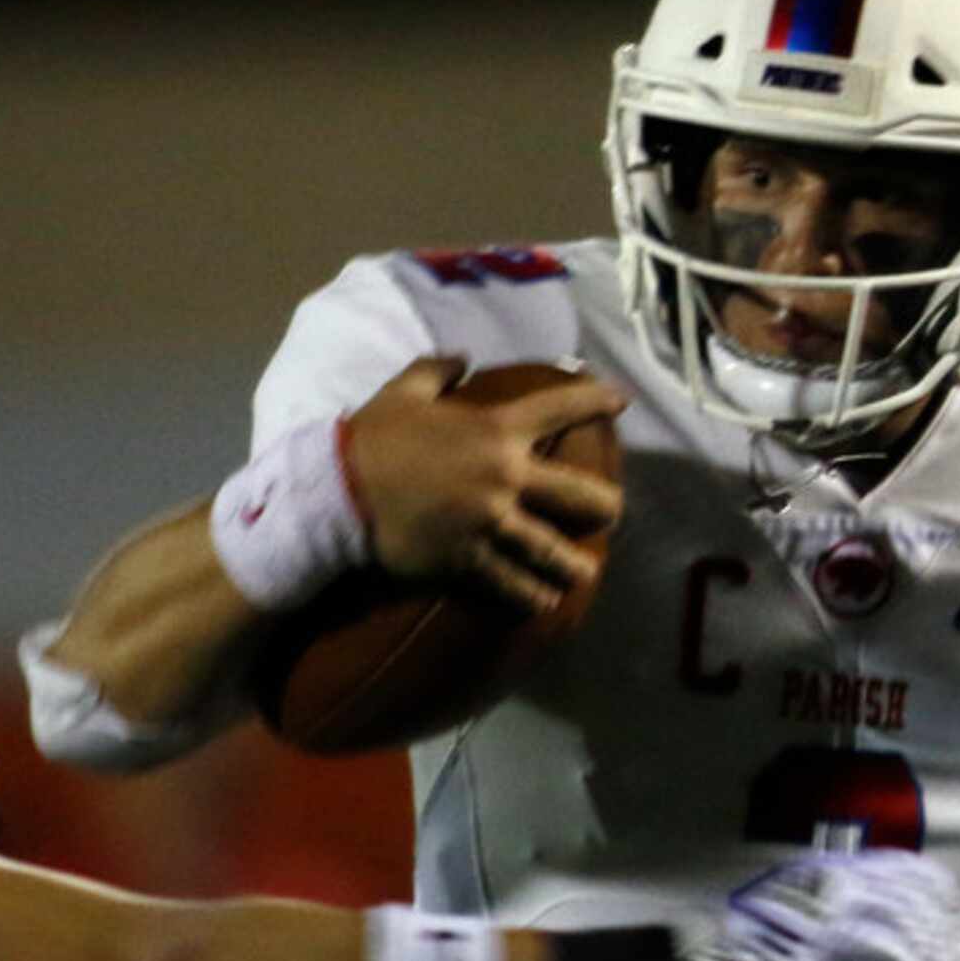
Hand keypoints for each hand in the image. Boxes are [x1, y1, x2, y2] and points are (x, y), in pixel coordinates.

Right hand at [343, 356, 626, 612]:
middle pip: (576, 494)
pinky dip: (529, 595)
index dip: (594, 400)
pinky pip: (509, 581)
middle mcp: (505, 476)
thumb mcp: (404, 390)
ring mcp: (491, 522)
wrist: (339, 493)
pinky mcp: (469, 560)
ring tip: (583, 573)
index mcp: (496, 428)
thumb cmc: (372, 437)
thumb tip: (461, 358)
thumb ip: (437, 369)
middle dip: (602, 504)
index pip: (559, 408)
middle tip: (612, 514)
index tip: (620, 402)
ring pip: (549, 548)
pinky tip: (544, 602)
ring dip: (571, 563)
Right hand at [674, 850, 959, 960]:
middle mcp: (832, 880)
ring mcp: (829, 908)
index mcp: (826, 869)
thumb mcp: (795, 910)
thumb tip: (879, 921)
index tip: (958, 896)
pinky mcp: (828, 943)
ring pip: (901, 922)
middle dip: (939, 920)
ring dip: (929, 950)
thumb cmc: (747, 942)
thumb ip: (834, 909)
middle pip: (905, 892)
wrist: (708, 955)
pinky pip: (885, 955)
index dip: (930, 881)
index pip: (893, 864)